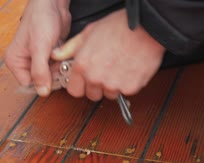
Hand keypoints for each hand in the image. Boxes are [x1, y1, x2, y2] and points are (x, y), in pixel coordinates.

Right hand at [5, 0, 70, 95]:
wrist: (53, 4)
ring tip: (61, 57)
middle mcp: (24, 62)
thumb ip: (40, 71)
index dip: (43, 82)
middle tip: (60, 63)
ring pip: (50, 75)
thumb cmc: (41, 20)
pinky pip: (56, 67)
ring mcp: (36, 59)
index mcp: (15, 62)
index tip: (54, 74)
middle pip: (40, 81)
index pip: (28, 84)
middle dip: (52, 75)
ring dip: (58, 69)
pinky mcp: (48, 56)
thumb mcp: (39, 48)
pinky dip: (62, 63)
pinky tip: (63, 55)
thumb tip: (42, 92)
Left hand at [51, 9, 165, 100]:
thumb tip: (56, 55)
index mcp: (82, 66)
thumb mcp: (88, 32)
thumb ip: (70, 48)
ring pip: (110, 94)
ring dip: (113, 86)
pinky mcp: (130, 88)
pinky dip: (129, 84)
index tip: (85, 81)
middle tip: (106, 71)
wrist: (146, 27)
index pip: (74, 91)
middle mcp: (95, 78)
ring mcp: (113, 85)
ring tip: (119, 67)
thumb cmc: (119, 26)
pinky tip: (130, 68)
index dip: (80, 85)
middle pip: (92, 95)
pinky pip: (126, 92)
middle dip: (97, 87)